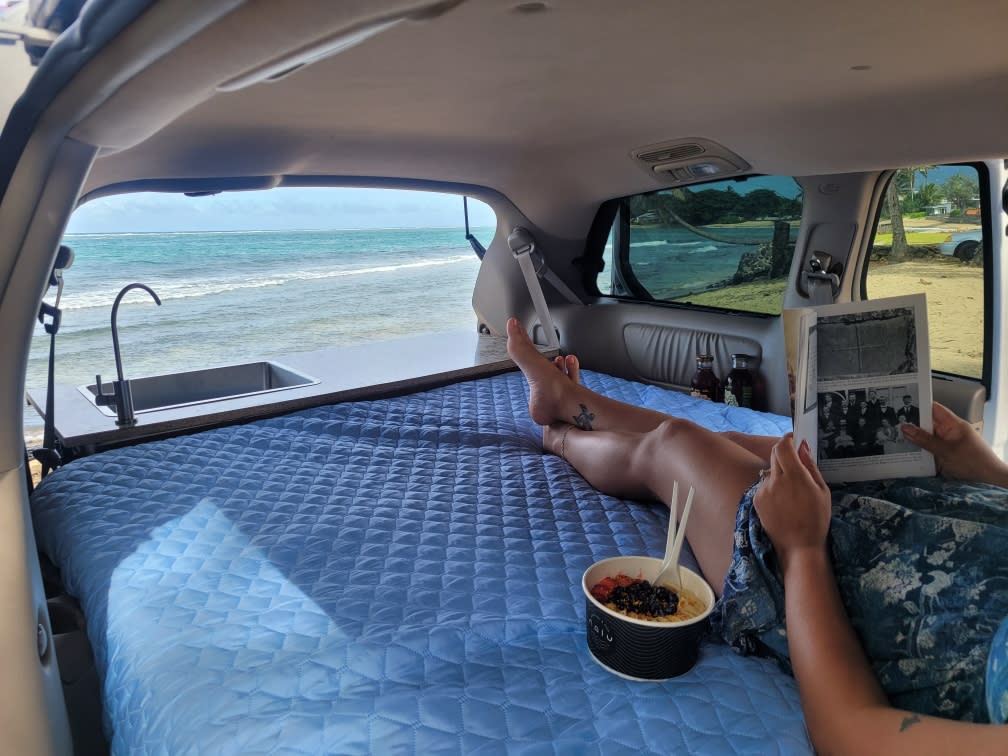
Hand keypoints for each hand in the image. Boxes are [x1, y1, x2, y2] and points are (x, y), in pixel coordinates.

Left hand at [753, 435, 831, 570]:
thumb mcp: (821, 490)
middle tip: (796, 465)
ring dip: (779, 473)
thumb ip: (810, 465)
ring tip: (792, 493)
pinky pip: (764, 485)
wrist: (798, 546)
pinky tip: (783, 502)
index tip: (794, 439)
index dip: (787, 439)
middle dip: (784, 454)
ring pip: (770, 471)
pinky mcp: (756, 500)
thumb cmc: (816, 518)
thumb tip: (802, 446)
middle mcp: (775, 480)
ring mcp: (763, 490)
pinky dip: (773, 487)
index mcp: (794, 476)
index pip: (783, 446)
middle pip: (774, 455)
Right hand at [900, 402, 1007, 486]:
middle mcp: (948, 433)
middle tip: (891, 423)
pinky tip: (902, 452)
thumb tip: (905, 428)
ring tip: (892, 437)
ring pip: (924, 439)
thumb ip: (925, 440)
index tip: (901, 403)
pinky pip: (926, 451)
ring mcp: (944, 445)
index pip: (933, 409)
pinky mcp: (941, 457)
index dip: (919, 405)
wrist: (988, 482)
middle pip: (926, 424)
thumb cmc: (974, 463)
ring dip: (912, 440)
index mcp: (953, 425)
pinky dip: (916, 452)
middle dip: (910, 425)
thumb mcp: (946, 451)